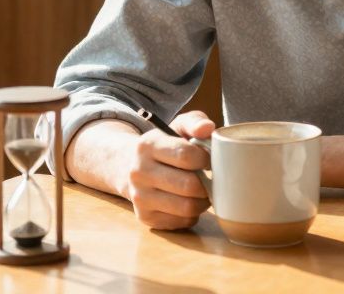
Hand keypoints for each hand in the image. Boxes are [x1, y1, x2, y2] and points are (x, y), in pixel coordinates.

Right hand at [123, 110, 214, 228]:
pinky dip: (192, 214)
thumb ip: (195, 122)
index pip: (187, 156)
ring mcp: (140, 197)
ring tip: (204, 191)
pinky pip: (181, 222)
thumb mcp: (178, 126)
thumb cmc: (166, 145)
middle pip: (189, 186)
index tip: (210, 160)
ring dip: (203, 201)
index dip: (206, 160)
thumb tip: (208, 128)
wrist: (131, 166)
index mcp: (148, 145)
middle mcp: (139, 172)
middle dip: (207, 184)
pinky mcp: (145, 217)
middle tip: (212, 179)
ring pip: (187, 207)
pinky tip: (190, 201)